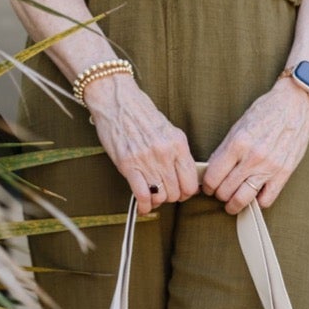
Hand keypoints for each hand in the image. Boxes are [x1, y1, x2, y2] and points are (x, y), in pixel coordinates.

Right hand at [85, 73, 197, 213]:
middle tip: (164, 194)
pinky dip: (143, 206)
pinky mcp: (128, 165)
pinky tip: (142, 207)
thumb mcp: (167, 130)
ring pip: (160, 196)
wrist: (117, 101)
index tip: (180, 191)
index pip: (191, 181)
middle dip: (170, 197)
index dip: (187, 192)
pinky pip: (142, 194)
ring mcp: (147, 160)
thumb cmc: (140, 114)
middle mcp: (165, 154)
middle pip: (176, 192)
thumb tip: (181, 174)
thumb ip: (176, 152)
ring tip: (152, 196)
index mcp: (178, 144)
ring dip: (156, 201)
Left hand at [203, 76, 308, 214]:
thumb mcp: (237, 127)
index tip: (208, 187)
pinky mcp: (284, 172)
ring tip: (232, 202)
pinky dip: (257, 202)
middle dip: (219, 194)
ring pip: (243, 199)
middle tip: (220, 192)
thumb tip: (211, 172)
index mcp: (237, 144)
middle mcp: (253, 157)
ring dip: (234, 204)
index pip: (213, 177)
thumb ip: (224, 151)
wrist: (295, 103)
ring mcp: (270, 166)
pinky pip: (267, 199)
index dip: (207, 186)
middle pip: (225, 191)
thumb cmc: (265, 112)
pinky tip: (254, 195)